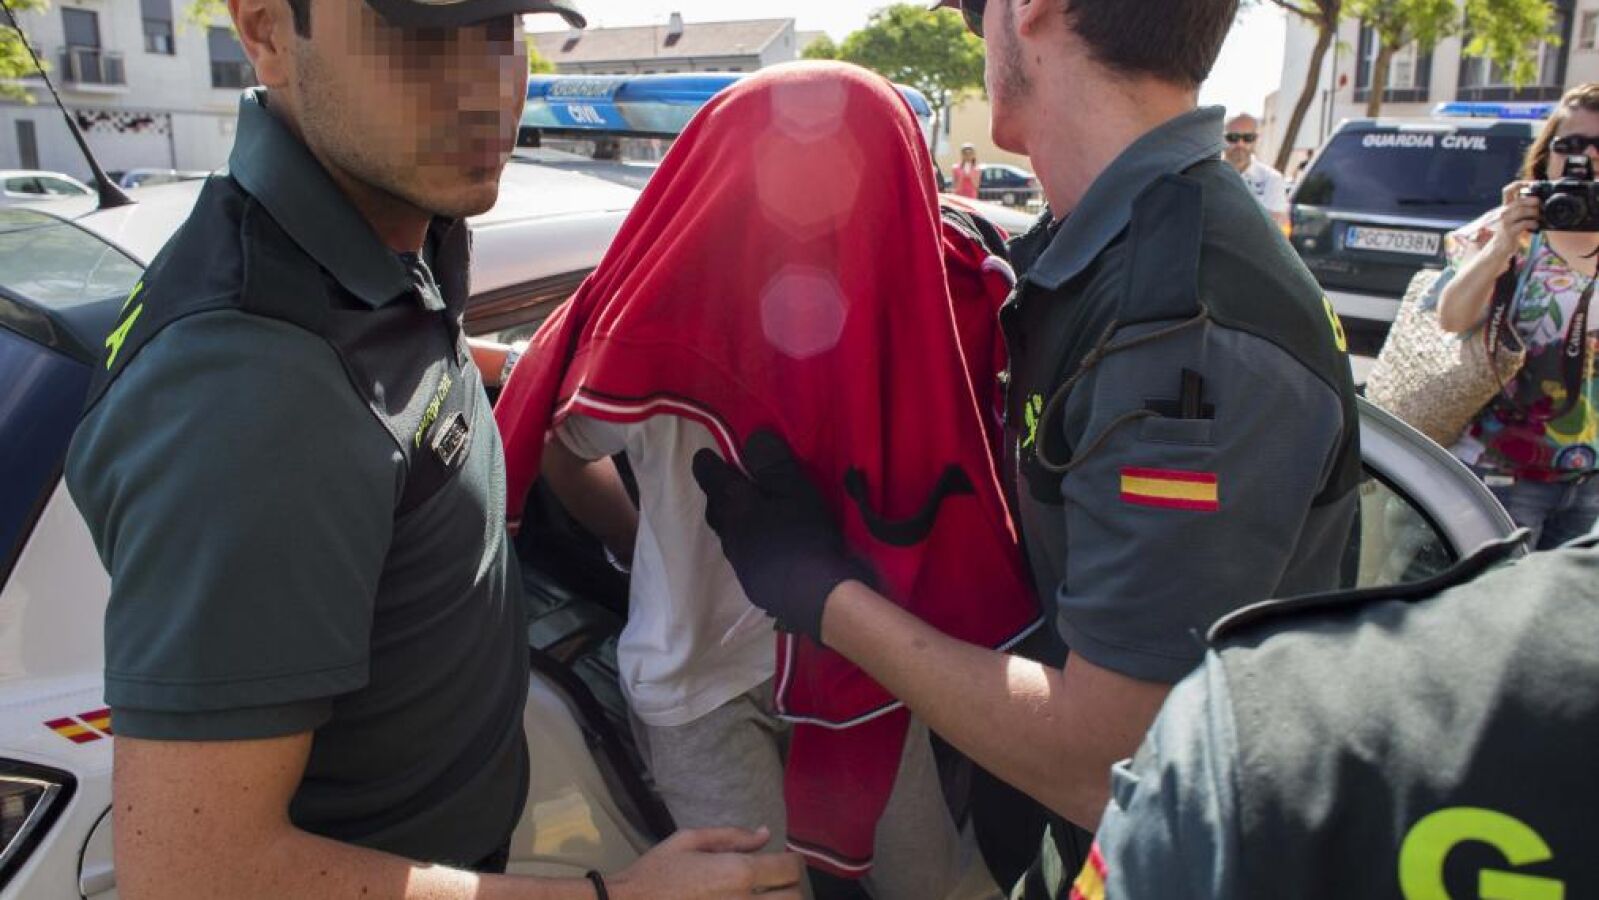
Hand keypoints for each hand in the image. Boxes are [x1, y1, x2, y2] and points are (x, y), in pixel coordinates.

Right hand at [605, 827, 803, 898]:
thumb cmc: (656, 872)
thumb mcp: (690, 840)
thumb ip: (732, 836)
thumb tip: (763, 833)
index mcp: (736, 871)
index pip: (789, 869)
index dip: (794, 862)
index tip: (785, 861)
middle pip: (794, 898)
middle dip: (790, 888)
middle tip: (777, 882)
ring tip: (766, 895)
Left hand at [692, 430, 871, 642]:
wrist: (816, 595)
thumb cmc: (806, 534)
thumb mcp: (796, 488)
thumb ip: (772, 462)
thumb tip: (751, 439)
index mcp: (735, 505)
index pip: (710, 477)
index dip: (707, 463)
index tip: (705, 455)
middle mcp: (729, 532)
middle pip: (714, 508)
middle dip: (718, 494)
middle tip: (731, 484)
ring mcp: (739, 560)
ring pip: (727, 534)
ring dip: (733, 521)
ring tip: (750, 515)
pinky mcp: (751, 582)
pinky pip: (742, 555)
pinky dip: (747, 544)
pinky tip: (765, 547)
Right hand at [1489, 181, 1539, 258]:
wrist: (1498, 249)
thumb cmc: (1510, 232)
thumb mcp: (1516, 219)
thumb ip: (1524, 210)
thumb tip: (1541, 203)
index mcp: (1505, 207)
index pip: (1509, 190)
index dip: (1520, 184)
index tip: (1532, 184)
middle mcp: (1503, 212)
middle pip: (1519, 200)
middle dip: (1532, 200)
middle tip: (1541, 204)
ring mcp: (1505, 222)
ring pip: (1521, 210)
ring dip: (1535, 212)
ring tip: (1540, 216)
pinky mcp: (1509, 231)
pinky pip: (1524, 223)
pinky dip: (1533, 223)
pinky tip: (1536, 226)